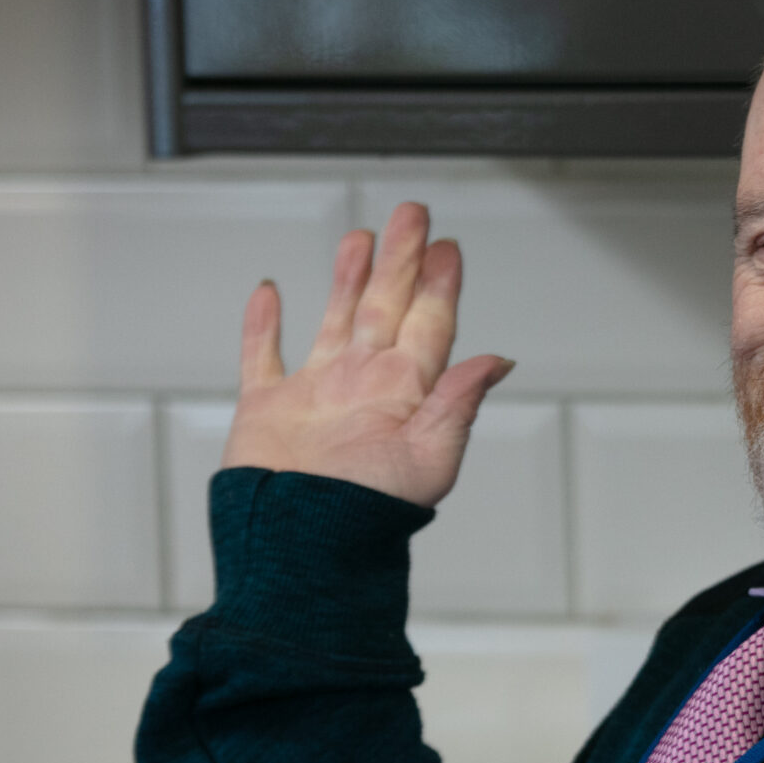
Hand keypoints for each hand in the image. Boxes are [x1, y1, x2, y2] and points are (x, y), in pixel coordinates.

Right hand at [221, 201, 514, 507]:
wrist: (300, 548)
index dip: (439, 284)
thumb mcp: (428, 457)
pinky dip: (263, 324)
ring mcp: (316, 394)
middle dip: (400, 260)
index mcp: (404, 394)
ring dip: (346, 279)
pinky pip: (262, 356)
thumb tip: (500, 361)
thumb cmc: (367, 515)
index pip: (429, 325)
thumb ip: (459, 403)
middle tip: (411, 214)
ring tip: (360, 239)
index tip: (448, 246)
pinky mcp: (267, 408)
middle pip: (386, 306)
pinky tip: (270, 291)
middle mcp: (363, 385)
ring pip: (334, 320)